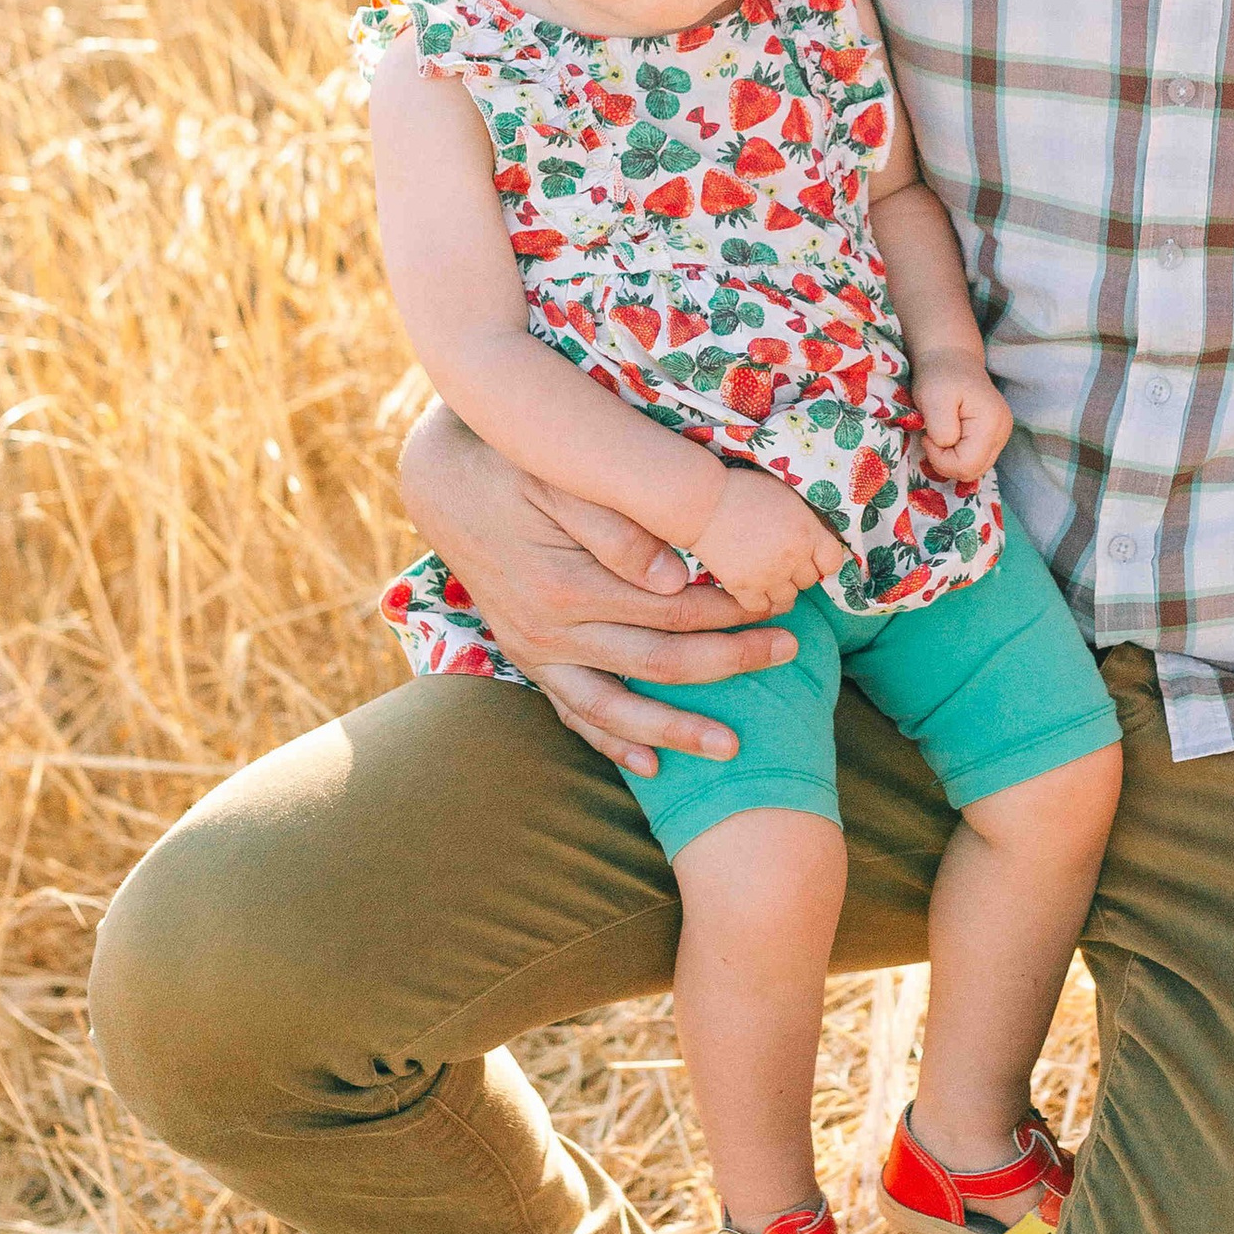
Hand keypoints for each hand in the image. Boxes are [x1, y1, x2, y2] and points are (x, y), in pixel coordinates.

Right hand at [399, 405, 793, 775]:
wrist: (444, 484)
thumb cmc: (514, 466)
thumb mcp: (560, 478)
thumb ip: (616, 526)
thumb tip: (676, 577)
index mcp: (567, 587)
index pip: (671, 612)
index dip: (729, 611)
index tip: (776, 603)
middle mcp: (550, 633)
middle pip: (657, 663)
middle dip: (728, 663)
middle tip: (789, 653)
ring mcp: (537, 654)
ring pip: (615, 710)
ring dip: (676, 730)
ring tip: (732, 748)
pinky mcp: (530, 661)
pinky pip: (574, 715)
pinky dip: (611, 744)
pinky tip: (651, 768)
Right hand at [693, 465, 849, 616]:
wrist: (703, 502)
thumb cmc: (745, 491)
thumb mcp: (787, 497)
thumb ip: (806, 522)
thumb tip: (817, 541)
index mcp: (807, 531)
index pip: (833, 561)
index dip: (823, 559)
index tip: (812, 556)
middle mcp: (793, 557)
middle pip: (810, 580)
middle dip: (799, 571)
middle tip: (783, 559)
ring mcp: (768, 575)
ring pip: (788, 597)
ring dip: (781, 588)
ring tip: (768, 574)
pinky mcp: (742, 587)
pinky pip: (760, 607)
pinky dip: (759, 601)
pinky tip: (754, 588)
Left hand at [910, 349, 1012, 484]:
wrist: (950, 358)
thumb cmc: (939, 376)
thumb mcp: (932, 397)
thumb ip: (941, 427)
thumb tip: (947, 446)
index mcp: (991, 423)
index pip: (967, 466)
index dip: (941, 459)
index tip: (928, 437)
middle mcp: (1003, 432)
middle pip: (973, 471)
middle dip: (946, 461)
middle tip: (932, 437)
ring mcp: (1002, 435)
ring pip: (975, 469)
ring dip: (951, 459)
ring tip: (940, 434)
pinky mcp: (995, 437)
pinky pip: (976, 460)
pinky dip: (958, 455)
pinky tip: (950, 437)